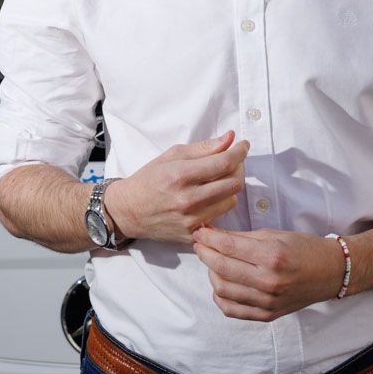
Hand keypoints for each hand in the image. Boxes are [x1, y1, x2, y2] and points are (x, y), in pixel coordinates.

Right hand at [102, 129, 248, 243]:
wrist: (128, 210)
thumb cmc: (149, 179)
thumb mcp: (172, 155)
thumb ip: (204, 148)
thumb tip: (230, 138)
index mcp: (180, 175)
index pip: (223, 163)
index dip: (239, 152)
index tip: (243, 145)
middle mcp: (187, 200)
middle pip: (234, 183)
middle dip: (238, 168)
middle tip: (232, 162)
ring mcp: (191, 220)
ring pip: (231, 201)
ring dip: (229, 188)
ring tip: (218, 181)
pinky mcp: (192, 234)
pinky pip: (219, 218)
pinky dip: (219, 205)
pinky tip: (209, 198)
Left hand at [191, 227, 347, 322]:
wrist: (330, 272)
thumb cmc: (304, 248)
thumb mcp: (275, 235)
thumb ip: (242, 237)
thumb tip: (213, 234)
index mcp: (272, 256)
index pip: (228, 247)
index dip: (208, 238)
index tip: (199, 232)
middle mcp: (269, 281)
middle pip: (220, 268)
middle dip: (204, 253)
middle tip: (200, 244)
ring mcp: (267, 302)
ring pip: (222, 290)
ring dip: (211, 274)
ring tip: (213, 262)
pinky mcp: (267, 315)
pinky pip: (231, 309)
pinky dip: (220, 296)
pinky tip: (222, 283)